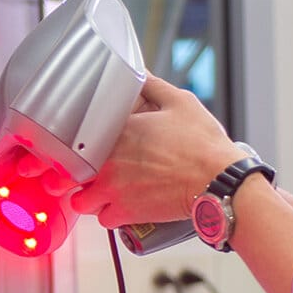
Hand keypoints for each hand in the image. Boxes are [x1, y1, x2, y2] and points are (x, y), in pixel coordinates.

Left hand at [70, 76, 239, 227]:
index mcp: (118, 132)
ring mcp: (113, 189)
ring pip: (82, 200)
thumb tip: (140, 73)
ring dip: (90, 197)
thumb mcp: (180, 102)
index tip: (89, 146)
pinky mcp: (125, 213)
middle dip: (77, 174)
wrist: (218, 180)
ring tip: (104, 193)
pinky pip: (103, 220)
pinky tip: (119, 208)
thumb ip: (153, 86)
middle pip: (73, 172)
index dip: (83, 142)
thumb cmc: (203, 145)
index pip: (82, 137)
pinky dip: (109, 216)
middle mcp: (109, 161)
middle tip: (90, 173)